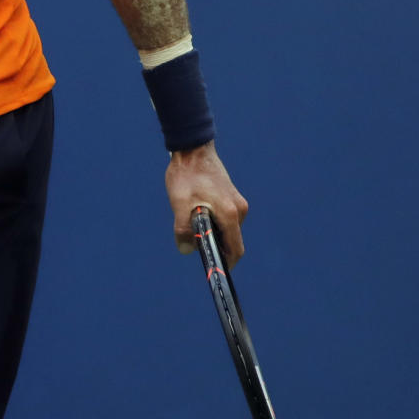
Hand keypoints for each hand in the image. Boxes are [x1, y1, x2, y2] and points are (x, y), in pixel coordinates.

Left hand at [165, 141, 247, 267]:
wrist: (192, 148)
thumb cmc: (186, 175)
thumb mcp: (180, 204)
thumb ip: (183, 229)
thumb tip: (186, 249)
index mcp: (230, 213)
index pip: (235, 249)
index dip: (226, 263)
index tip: (214, 269)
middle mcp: (239, 209)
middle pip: (231, 240)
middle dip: (215, 246)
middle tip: (194, 242)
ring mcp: (237, 202)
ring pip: (227, 228)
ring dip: (213, 231)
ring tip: (192, 219)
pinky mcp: (231, 196)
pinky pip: (225, 217)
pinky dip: (213, 221)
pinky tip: (196, 210)